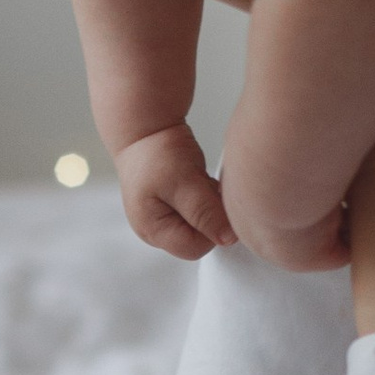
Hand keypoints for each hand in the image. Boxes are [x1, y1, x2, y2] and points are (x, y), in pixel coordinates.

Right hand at [115, 124, 236, 259]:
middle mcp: (156, 231)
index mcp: (152, 230)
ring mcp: (164, 219)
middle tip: (205, 187)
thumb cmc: (156, 153)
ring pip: (202, 225)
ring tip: (199, 180)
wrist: (146, 126)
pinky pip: (200, 212)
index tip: (215, 200)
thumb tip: (229, 240)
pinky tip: (199, 180)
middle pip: (199, 239)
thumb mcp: (184, 183)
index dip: (212, 228)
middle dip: (210, 215)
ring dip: (210, 204)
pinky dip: (206, 197)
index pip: (195, 247)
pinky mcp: (173, 207)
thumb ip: (206, 213)